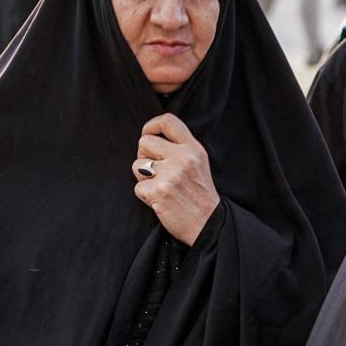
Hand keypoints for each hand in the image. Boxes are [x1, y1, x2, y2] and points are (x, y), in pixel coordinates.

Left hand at [133, 113, 219, 244]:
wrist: (208, 224)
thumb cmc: (200, 195)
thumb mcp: (199, 164)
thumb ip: (179, 148)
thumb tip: (149, 137)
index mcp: (194, 149)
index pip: (168, 121)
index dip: (151, 125)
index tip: (149, 135)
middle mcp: (183, 158)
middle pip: (144, 142)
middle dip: (144, 156)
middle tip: (158, 172)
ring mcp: (170, 175)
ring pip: (136, 164)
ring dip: (144, 178)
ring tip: (162, 187)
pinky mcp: (158, 192)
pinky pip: (138, 187)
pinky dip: (146, 196)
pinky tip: (161, 201)